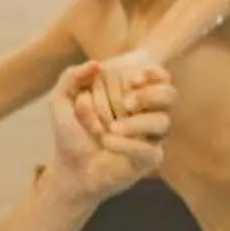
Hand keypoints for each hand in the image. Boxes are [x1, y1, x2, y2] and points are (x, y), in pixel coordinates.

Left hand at [47, 60, 170, 196]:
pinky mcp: (149, 158)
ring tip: (110, 129)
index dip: (153, 73)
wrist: (69, 166)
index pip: (160, 76)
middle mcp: (147, 112)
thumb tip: (96, 64)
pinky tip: (107, 142)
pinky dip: (127, 144)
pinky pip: (149, 149)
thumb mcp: (61, 99)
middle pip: (168, 95)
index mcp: (133, 93)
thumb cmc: (71, 130)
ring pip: (162, 121)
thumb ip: (72, 76)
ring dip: (136, 122)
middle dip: (148, 95)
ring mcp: (151, 136)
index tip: (132, 79)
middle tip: (126, 103)